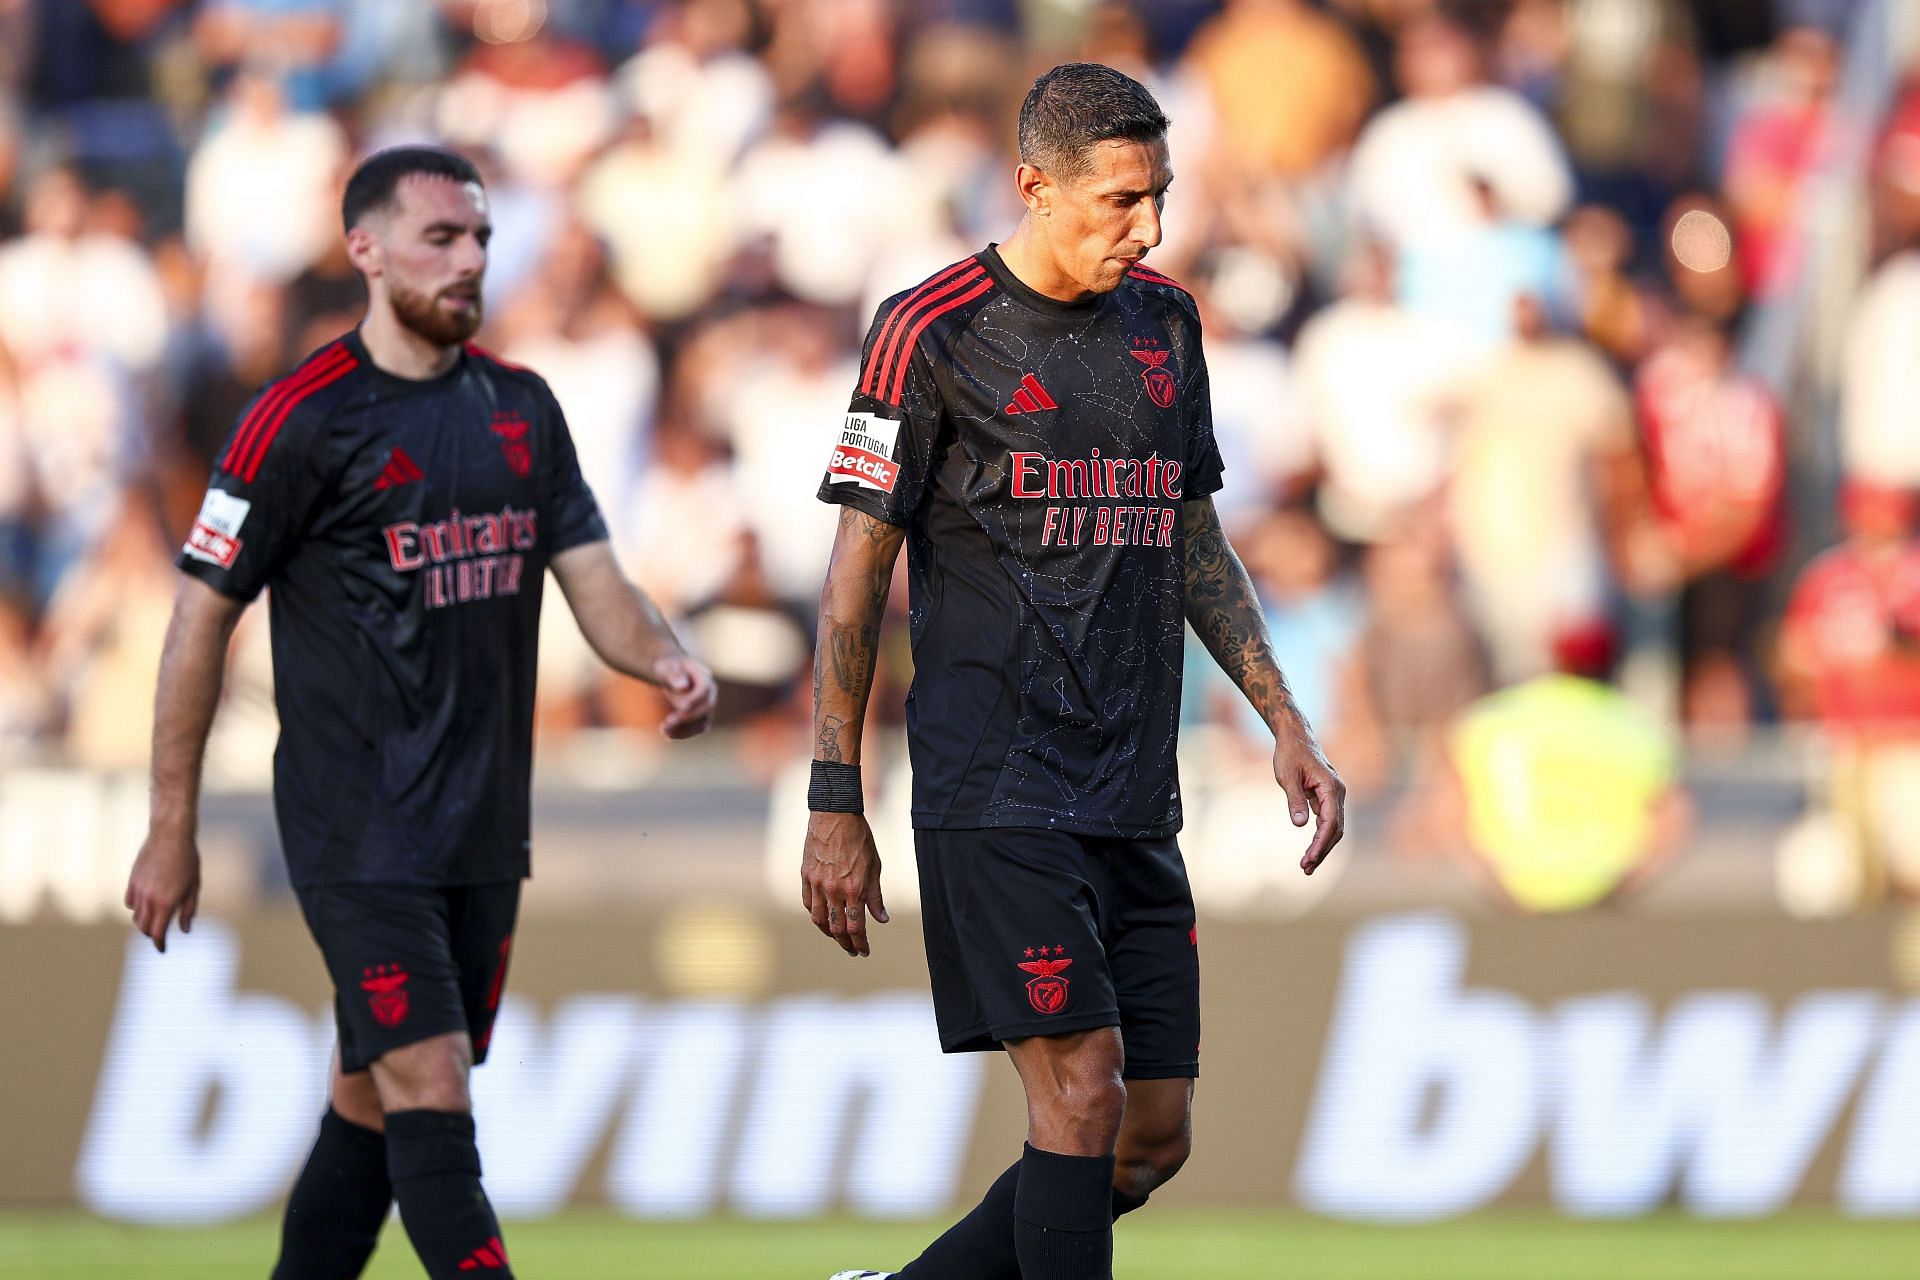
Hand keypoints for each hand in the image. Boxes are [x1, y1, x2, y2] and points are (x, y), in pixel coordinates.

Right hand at [125, 826, 201, 952]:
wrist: (169, 835)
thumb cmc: (188, 859)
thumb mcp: (194, 886)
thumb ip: (188, 910)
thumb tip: (184, 930)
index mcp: (166, 902)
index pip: (157, 932)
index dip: (159, 943)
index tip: (162, 949)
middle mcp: (149, 899)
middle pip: (144, 927)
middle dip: (152, 933)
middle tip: (160, 933)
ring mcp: (138, 889)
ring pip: (136, 916)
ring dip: (144, 921)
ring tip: (154, 919)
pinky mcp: (132, 880)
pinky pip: (130, 902)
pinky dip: (136, 907)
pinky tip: (144, 905)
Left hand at [653, 652, 715, 738]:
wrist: (673, 674)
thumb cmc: (669, 668)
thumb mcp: (667, 668)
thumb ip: (673, 676)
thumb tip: (682, 687)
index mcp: (704, 676)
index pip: (704, 688)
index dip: (695, 699)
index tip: (681, 707)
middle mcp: (710, 692)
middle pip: (706, 707)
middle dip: (688, 717)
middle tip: (667, 722)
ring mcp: (707, 706)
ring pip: (703, 722)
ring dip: (684, 729)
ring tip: (664, 730)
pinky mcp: (701, 717)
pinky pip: (697, 729)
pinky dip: (683, 733)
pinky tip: (667, 734)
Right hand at [801, 810, 888, 956]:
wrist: (834, 814)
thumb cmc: (859, 838)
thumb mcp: (875, 866)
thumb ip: (876, 896)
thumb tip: (881, 919)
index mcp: (854, 889)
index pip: (856, 927)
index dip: (860, 943)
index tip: (864, 951)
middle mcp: (834, 890)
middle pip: (837, 929)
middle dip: (846, 943)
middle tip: (852, 949)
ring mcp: (817, 884)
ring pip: (819, 920)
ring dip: (829, 933)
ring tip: (837, 937)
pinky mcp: (806, 876)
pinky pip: (807, 903)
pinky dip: (815, 915)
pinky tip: (822, 918)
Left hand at [1273, 725, 1345, 874]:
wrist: (1295, 736)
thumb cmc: (1290, 753)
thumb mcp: (1287, 776)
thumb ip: (1295, 800)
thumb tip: (1300, 825)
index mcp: (1331, 788)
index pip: (1330, 823)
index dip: (1320, 843)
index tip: (1309, 859)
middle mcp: (1338, 793)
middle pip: (1335, 829)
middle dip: (1322, 850)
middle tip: (1305, 869)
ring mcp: (1334, 796)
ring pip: (1333, 828)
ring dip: (1322, 847)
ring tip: (1307, 866)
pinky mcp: (1327, 797)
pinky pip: (1327, 822)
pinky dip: (1320, 837)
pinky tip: (1311, 850)